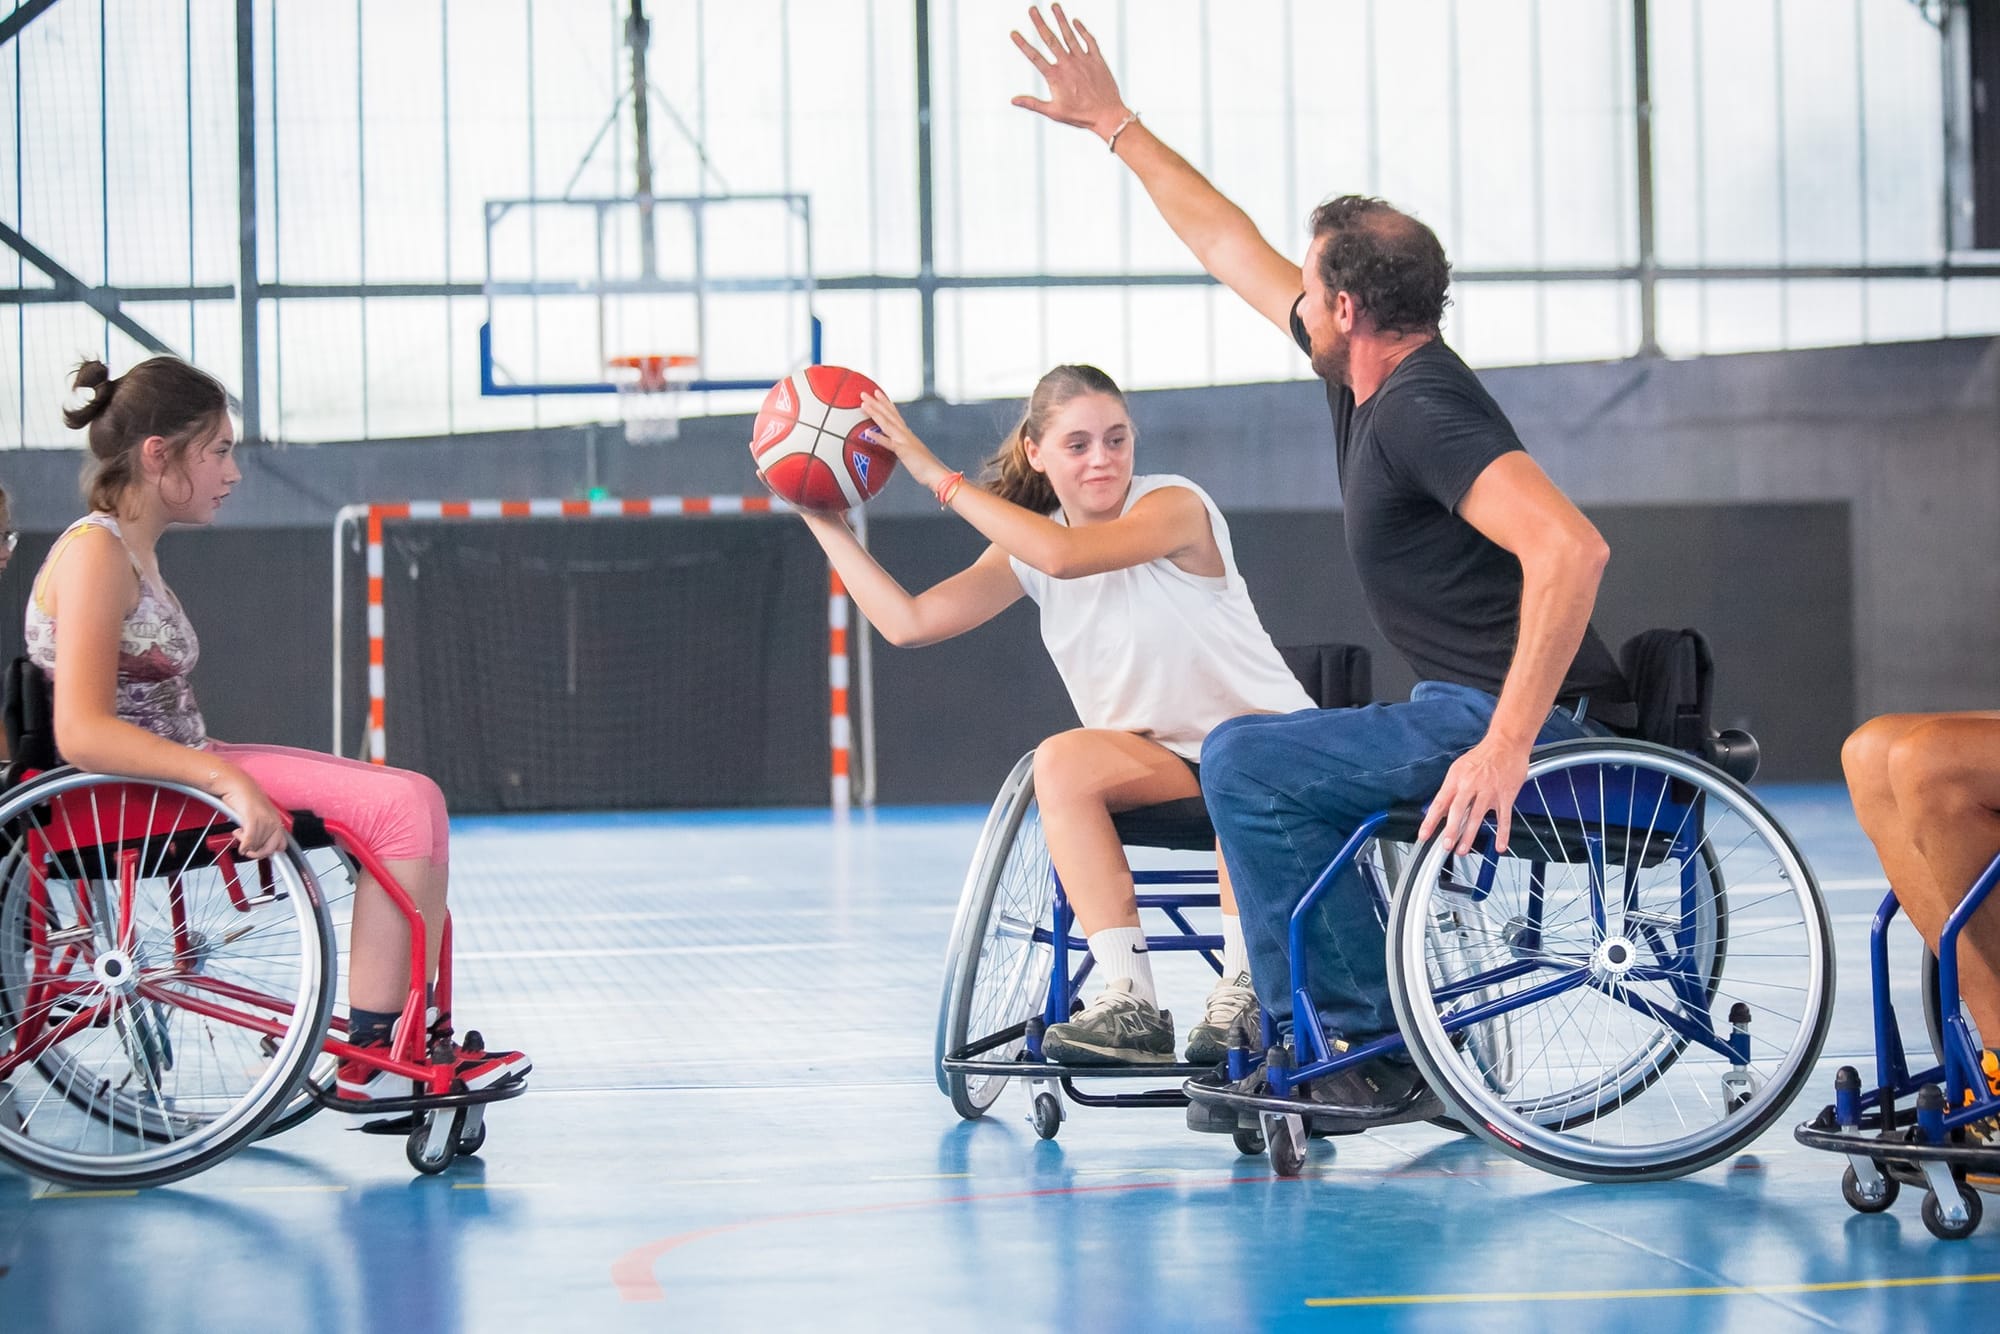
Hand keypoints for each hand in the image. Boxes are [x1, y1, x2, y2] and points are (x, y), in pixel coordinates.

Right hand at [211, 766, 287, 859]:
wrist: (234, 783)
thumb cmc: (243, 797)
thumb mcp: (257, 815)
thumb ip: (262, 829)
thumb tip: (259, 846)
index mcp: (276, 819)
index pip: (281, 845)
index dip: (269, 852)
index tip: (258, 852)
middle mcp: (273, 819)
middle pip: (269, 848)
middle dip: (257, 853)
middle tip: (247, 849)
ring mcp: (264, 818)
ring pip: (257, 844)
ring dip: (246, 845)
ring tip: (239, 834)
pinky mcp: (252, 816)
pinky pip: (250, 838)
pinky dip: (244, 845)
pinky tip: (240, 842)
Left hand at [858, 391, 948, 490]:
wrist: (936, 474)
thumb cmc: (925, 467)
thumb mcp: (912, 454)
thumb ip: (904, 448)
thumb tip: (899, 447)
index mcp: (907, 433)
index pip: (894, 414)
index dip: (885, 402)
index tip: (877, 393)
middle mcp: (905, 433)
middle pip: (888, 414)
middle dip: (875, 402)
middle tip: (863, 393)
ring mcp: (904, 440)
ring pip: (886, 423)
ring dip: (874, 413)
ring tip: (863, 405)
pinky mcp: (903, 451)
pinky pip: (888, 443)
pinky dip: (878, 437)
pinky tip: (867, 432)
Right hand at [1010, 5, 1129, 137]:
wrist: (1107, 115)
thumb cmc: (1080, 116)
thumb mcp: (1053, 112)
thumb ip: (1032, 103)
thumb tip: (1013, 100)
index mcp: (1056, 77)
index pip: (1034, 56)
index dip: (1023, 44)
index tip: (1014, 32)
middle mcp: (1068, 64)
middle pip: (1050, 39)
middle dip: (1040, 23)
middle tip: (1032, 9)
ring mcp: (1083, 60)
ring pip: (1069, 35)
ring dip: (1061, 19)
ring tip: (1054, 6)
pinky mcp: (1097, 59)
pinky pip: (1089, 40)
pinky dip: (1082, 30)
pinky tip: (1076, 21)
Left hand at [1418, 734, 1530, 855]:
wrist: (1507, 744)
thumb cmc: (1483, 756)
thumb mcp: (1459, 768)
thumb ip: (1451, 788)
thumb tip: (1440, 808)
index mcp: (1457, 779)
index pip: (1440, 802)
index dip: (1430, 820)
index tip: (1424, 834)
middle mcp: (1471, 785)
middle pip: (1457, 811)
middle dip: (1451, 830)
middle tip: (1446, 845)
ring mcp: (1489, 792)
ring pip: (1477, 817)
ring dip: (1469, 835)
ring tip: (1462, 849)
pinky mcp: (1505, 796)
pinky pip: (1504, 818)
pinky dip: (1502, 833)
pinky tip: (1499, 846)